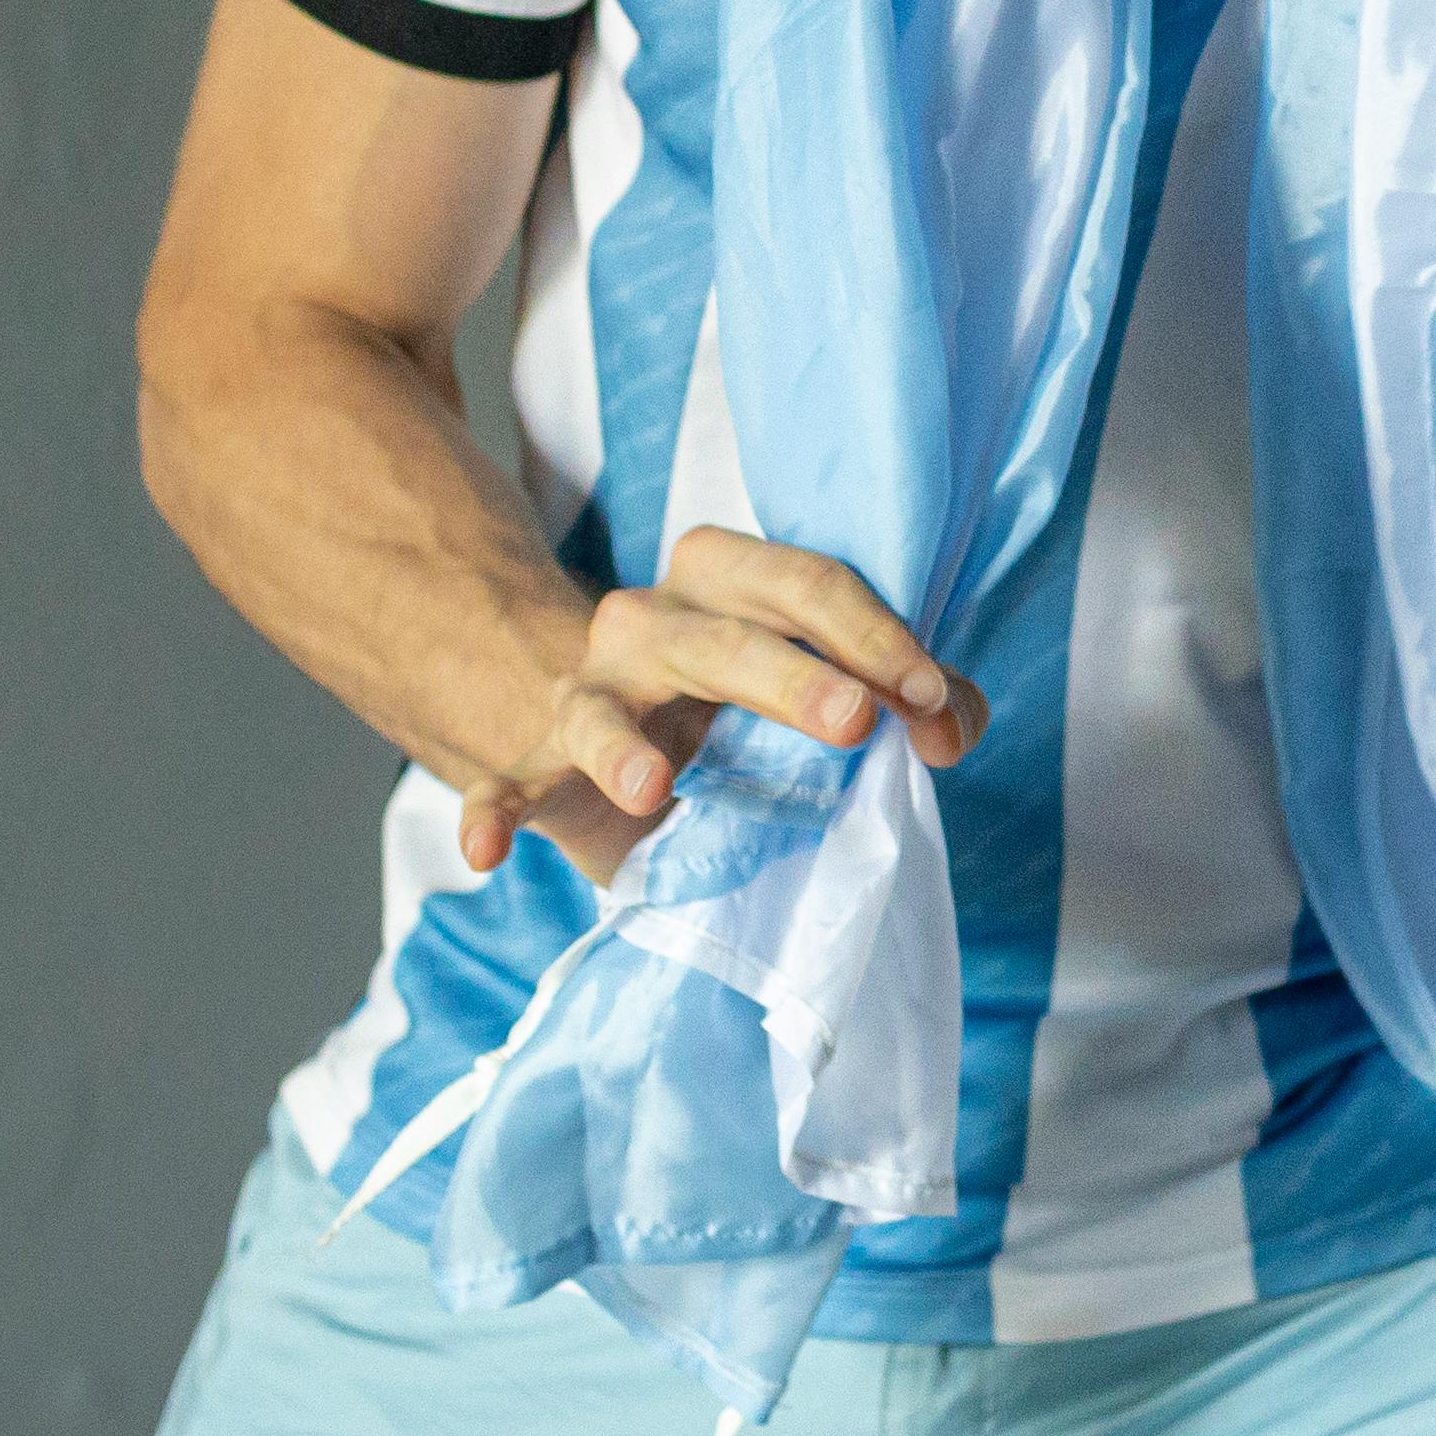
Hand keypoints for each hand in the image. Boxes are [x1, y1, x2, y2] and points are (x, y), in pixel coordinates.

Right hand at [457, 524, 986, 885]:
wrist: (624, 751)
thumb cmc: (749, 714)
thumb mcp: (833, 695)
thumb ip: (909, 700)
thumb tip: (949, 730)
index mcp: (730, 585)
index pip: (807, 585)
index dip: (877, 637)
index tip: (928, 700)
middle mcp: (652, 621)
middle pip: (723, 637)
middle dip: (791, 677)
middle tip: (854, 720)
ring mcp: (588, 690)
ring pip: (602, 704)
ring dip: (621, 746)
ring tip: (652, 787)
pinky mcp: (540, 763)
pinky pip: (507, 781)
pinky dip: (490, 809)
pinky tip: (486, 851)